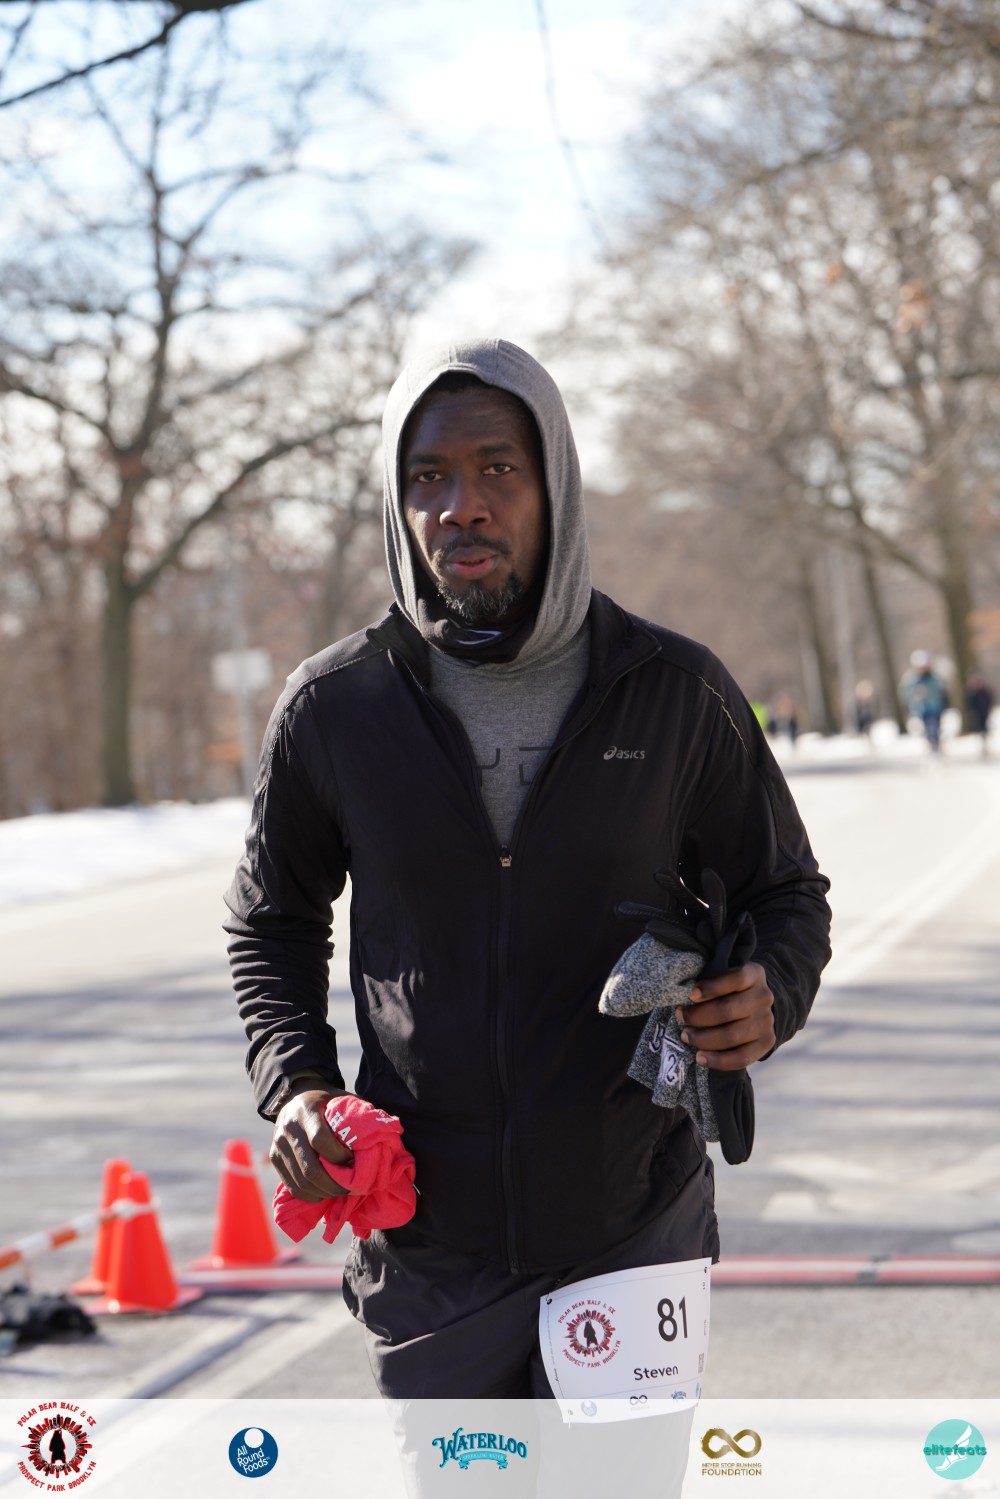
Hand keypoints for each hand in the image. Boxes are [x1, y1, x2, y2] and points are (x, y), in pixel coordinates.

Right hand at [269, 1086, 354, 1201]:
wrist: (296, 1095)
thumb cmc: (326, 1100)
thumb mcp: (342, 1099)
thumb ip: (359, 1114)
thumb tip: (383, 1135)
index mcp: (306, 1111)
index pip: (321, 1140)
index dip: (340, 1157)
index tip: (354, 1161)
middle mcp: (288, 1128)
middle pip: (310, 1168)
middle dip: (334, 1184)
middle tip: (352, 1188)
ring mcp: (278, 1145)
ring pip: (301, 1181)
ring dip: (323, 1193)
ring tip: (340, 1192)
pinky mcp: (275, 1158)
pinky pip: (292, 1186)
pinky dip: (309, 1195)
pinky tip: (324, 1193)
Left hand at [674, 961, 773, 1069]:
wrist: (757, 1006)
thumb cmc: (730, 988)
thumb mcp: (725, 975)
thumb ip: (710, 981)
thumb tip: (685, 996)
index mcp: (754, 974)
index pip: (735, 978)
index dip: (711, 988)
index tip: (690, 995)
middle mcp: (764, 998)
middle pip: (727, 1010)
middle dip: (698, 1016)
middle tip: (681, 1017)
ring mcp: (767, 1022)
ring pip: (731, 1036)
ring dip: (703, 1039)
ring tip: (686, 1036)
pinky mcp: (766, 1043)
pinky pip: (741, 1058)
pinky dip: (717, 1061)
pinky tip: (700, 1057)